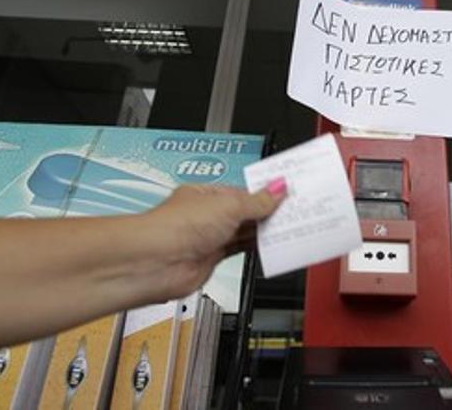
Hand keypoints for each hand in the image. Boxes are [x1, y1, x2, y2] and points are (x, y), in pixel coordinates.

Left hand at [143, 179, 286, 300]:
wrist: (156, 262)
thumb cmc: (176, 226)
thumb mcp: (229, 206)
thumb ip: (257, 201)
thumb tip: (277, 188)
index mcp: (207, 194)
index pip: (244, 191)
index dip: (266, 193)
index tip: (287, 194)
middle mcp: (207, 215)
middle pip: (246, 212)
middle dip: (267, 213)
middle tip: (294, 211)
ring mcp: (209, 238)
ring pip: (244, 233)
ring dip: (264, 232)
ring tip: (288, 228)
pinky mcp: (212, 259)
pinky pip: (241, 251)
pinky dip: (256, 249)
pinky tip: (271, 246)